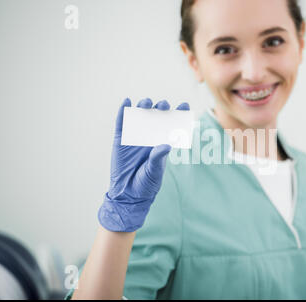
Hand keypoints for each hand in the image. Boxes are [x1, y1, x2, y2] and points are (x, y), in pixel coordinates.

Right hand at [98, 97, 189, 231]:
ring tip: (147, 103)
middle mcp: (149, 136)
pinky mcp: (120, 139)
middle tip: (164, 106)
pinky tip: (127, 101)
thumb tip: (166, 144)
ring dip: (144, 106)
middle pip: (156, 116)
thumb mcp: (155, 171)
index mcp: (162, 142)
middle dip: (161, 108)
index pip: (172, 125)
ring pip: (140, 116)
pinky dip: (123, 111)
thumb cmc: (146, 183)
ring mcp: (134, 136)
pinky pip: (121, 122)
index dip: (179, 114)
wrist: (127, 194)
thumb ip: (158, 157)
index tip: (185, 105)